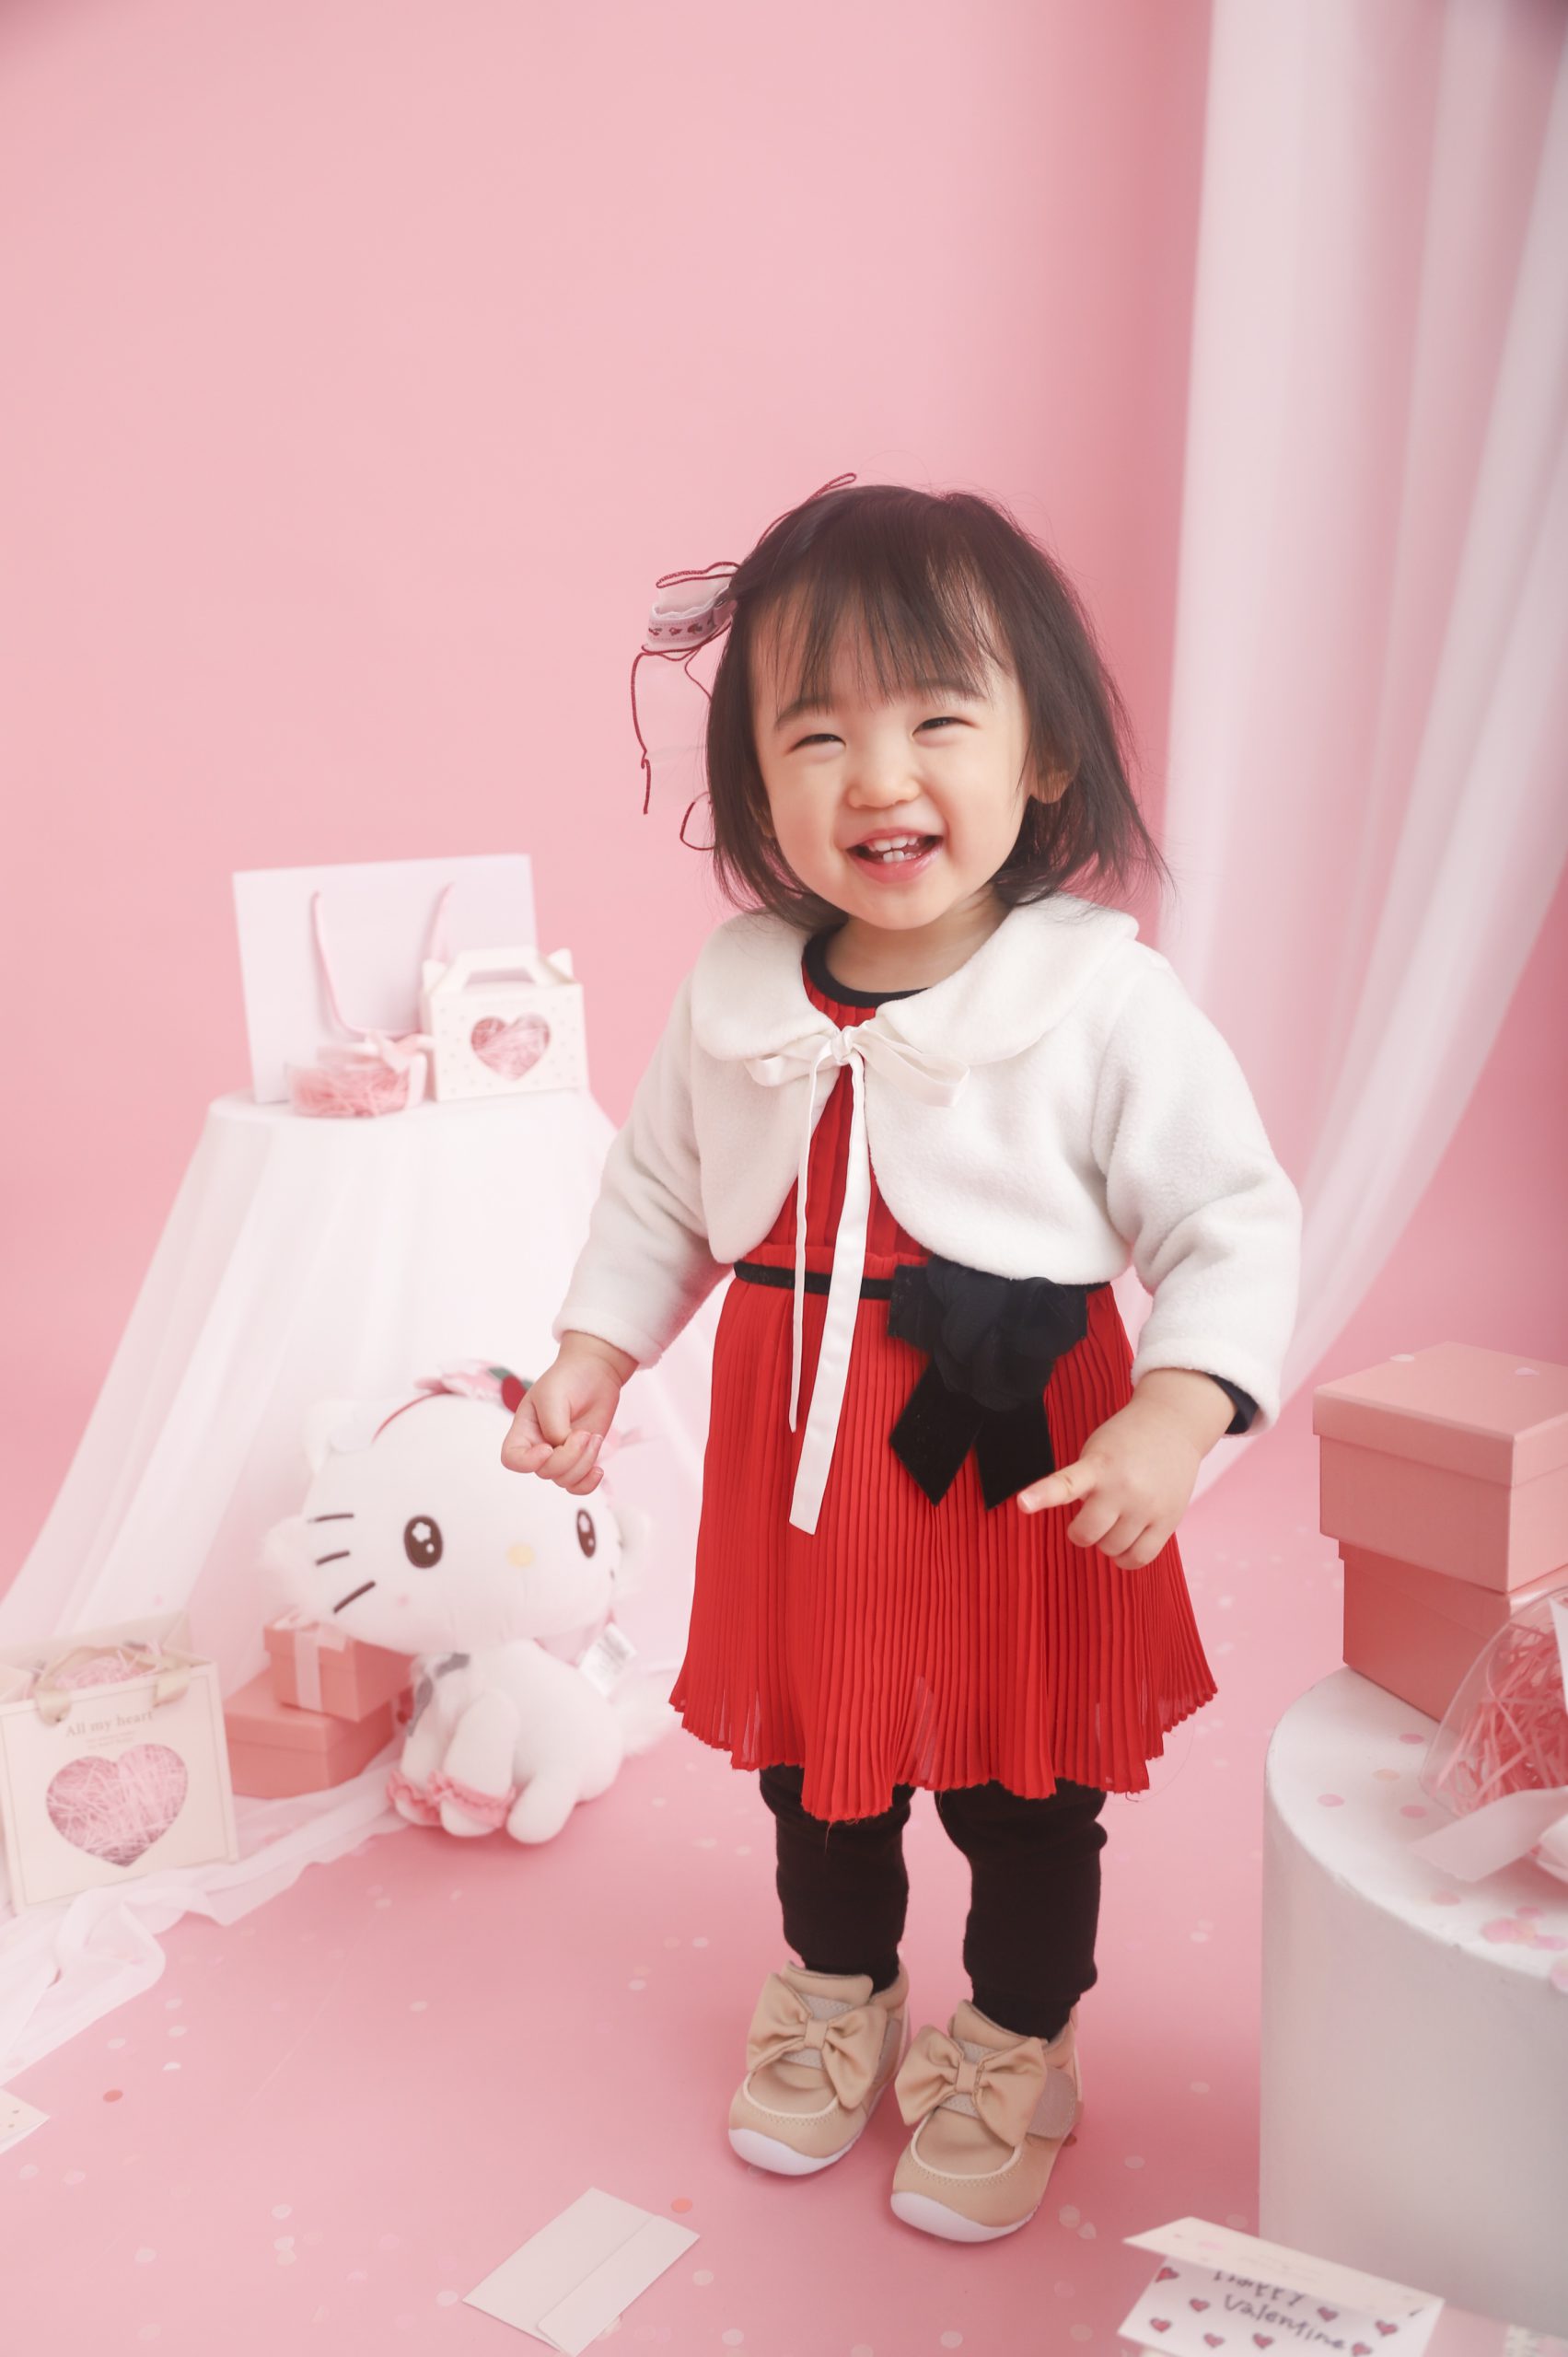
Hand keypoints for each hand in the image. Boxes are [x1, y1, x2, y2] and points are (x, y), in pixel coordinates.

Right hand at [500, 1332, 636, 1494]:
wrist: (596, 1372)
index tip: (548, 1448)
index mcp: (524, 1429)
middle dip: (568, 1457)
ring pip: (564, 1479)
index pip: (511, 1459)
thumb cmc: (568, 1379)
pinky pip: (578, 1486)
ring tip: (593, 1438)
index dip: (527, 1462)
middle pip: (544, 1472)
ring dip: (584, 1462)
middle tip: (583, 1433)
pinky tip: (599, 1470)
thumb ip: (554, 1426)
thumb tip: (562, 1449)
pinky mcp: (580, 1458)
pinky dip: (588, 1483)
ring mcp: (560, 1454)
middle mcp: (538, 1446)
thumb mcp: (554, 1396)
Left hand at [1015, 1380, 1220, 1569]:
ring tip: (1114, 1521)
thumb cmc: (1127, 1439)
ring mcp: (1148, 1506)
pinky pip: (1139, 1557)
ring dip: (1106, 1541)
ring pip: (1113, 1549)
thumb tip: (1086, 1525)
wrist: (1172, 1425)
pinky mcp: (1168, 1520)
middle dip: (1081, 1531)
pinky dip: (1126, 1558)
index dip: (1042, 1494)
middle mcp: (1123, 1488)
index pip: (1066, 1484)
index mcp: (1099, 1466)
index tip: (1022, 1503)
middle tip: (1088, 1517)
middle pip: (1087, 1534)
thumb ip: (1085, 1485)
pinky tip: (1125, 1543)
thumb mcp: (1096, 1451)